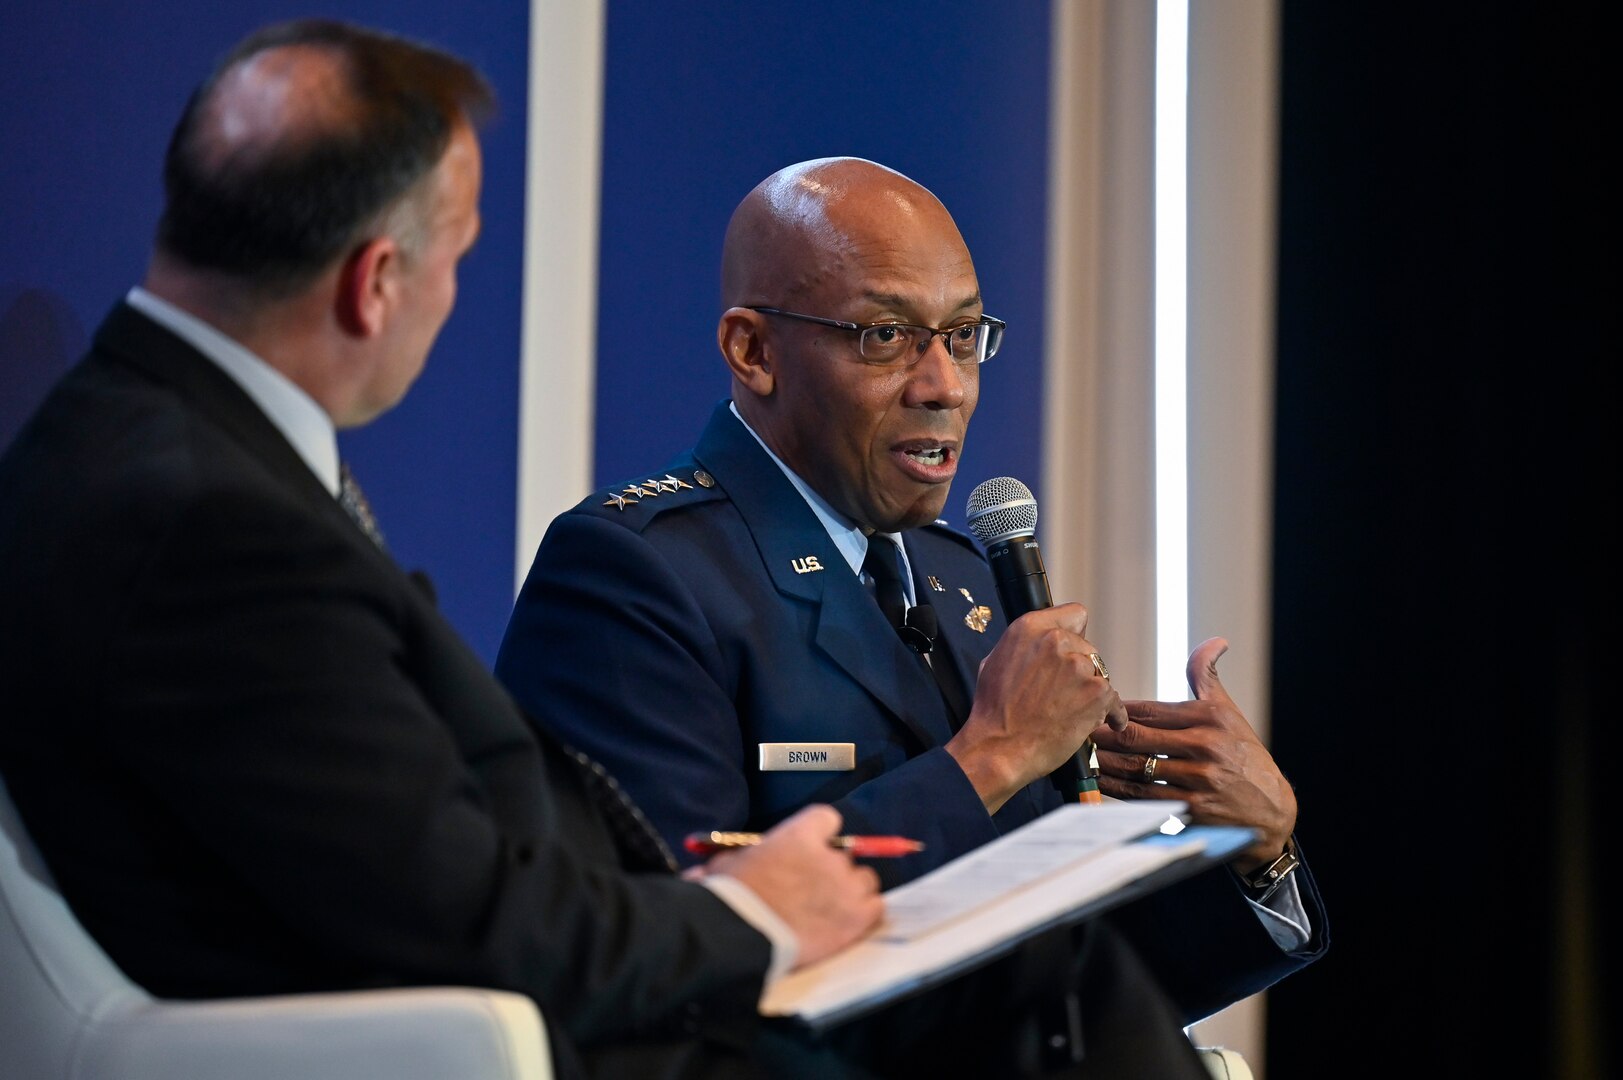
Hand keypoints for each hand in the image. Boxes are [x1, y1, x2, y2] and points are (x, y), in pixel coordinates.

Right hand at [689, 804, 883, 969]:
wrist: (740, 934)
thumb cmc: (730, 897)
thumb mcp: (727, 865)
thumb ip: (736, 860)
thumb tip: (712, 869)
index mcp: (800, 835)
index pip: (827, 818)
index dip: (821, 834)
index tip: (812, 848)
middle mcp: (829, 856)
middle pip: (847, 854)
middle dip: (834, 869)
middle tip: (814, 888)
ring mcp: (846, 887)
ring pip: (865, 880)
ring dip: (852, 891)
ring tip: (831, 908)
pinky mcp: (856, 918)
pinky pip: (876, 907)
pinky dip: (864, 914)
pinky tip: (847, 923)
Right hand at [947, 603, 1124, 813]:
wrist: (1000, 748)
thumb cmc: (994, 713)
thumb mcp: (995, 662)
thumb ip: (1025, 646)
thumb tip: (1041, 644)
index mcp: (1030, 628)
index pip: (1074, 614)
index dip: (1075, 634)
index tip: (1074, 648)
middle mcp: (1056, 641)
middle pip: (1088, 649)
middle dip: (1080, 670)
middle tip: (1065, 692)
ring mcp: (1079, 666)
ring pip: (1100, 675)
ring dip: (1091, 692)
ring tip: (1074, 711)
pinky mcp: (1097, 692)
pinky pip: (1114, 700)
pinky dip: (1111, 714)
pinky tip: (1105, 722)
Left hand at [1090, 637, 1296, 869]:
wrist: (1271, 810)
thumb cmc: (1243, 755)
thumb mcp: (1229, 713)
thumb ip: (1208, 678)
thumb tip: (1215, 641)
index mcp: (1209, 718)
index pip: (1150, 710)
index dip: (1118, 709)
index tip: (1097, 707)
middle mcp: (1204, 745)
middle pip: (1137, 737)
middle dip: (1104, 734)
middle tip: (1081, 729)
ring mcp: (1198, 778)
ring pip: (1137, 768)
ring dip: (1106, 762)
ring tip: (1087, 755)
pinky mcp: (1192, 808)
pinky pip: (1144, 797)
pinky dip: (1118, 790)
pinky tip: (1102, 782)